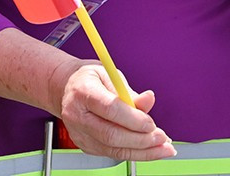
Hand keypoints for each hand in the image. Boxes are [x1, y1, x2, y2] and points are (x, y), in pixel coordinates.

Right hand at [56, 62, 172, 161]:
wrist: (66, 88)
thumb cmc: (89, 78)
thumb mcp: (110, 75)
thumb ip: (130, 92)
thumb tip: (149, 100)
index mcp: (83, 91)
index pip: (110, 109)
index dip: (134, 119)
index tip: (152, 124)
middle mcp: (77, 115)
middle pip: (111, 135)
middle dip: (142, 140)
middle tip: (163, 138)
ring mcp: (79, 133)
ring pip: (113, 149)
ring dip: (142, 152)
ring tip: (163, 148)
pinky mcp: (84, 145)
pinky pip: (111, 153)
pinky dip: (133, 153)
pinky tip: (149, 149)